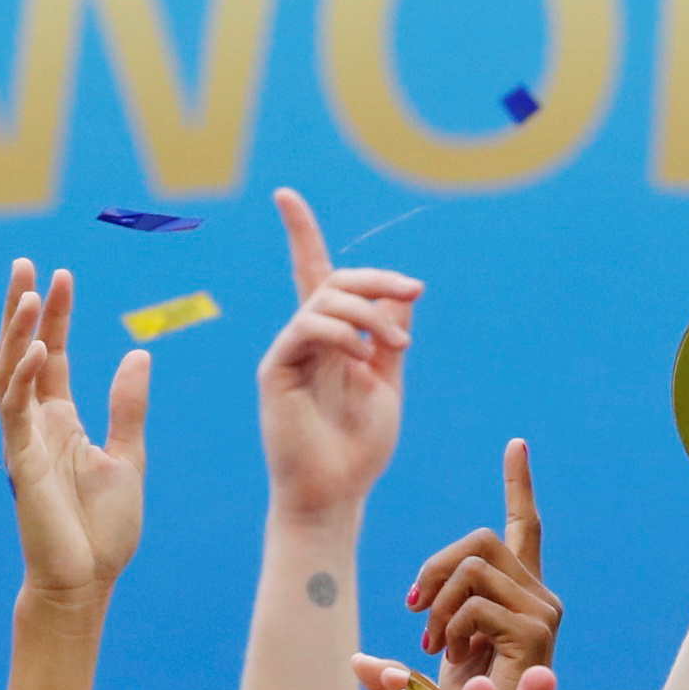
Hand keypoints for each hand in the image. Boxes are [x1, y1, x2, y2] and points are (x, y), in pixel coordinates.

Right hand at [0, 259, 147, 600]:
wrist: (87, 581)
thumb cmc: (104, 530)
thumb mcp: (127, 456)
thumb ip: (128, 406)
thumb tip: (138, 353)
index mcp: (61, 422)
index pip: (52, 356)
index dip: (55, 316)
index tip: (62, 276)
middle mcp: (36, 424)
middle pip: (21, 352)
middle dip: (22, 309)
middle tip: (25, 264)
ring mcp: (23, 441)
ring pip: (8, 374)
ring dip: (16, 333)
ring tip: (26, 293)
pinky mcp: (19, 462)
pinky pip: (14, 411)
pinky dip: (21, 378)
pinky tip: (32, 349)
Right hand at [255, 188, 420, 517]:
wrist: (336, 493)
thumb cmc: (360, 447)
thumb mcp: (387, 383)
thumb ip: (389, 337)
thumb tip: (404, 290)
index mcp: (332, 338)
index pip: (316, 276)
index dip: (300, 233)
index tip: (284, 196)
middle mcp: (306, 338)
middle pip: (331, 279)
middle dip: (375, 278)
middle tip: (413, 291)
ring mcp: (288, 352)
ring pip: (323, 299)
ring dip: (369, 312)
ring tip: (398, 344)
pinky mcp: (275, 369)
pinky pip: (305, 328)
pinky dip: (341, 334)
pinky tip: (363, 356)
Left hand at [406, 440, 561, 689]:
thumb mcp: (431, 668)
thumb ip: (404, 659)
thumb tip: (362, 665)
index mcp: (521, 595)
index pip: (525, 527)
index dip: (519, 484)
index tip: (516, 445)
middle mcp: (541, 598)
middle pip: (482, 539)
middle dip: (436, 567)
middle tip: (413, 609)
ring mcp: (544, 614)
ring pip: (473, 567)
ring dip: (439, 603)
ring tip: (434, 644)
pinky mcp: (536, 632)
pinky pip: (476, 601)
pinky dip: (451, 625)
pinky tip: (455, 656)